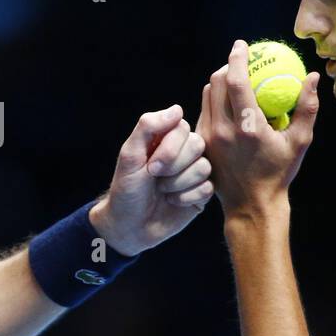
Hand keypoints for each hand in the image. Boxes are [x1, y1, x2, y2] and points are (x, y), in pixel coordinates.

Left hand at [88, 105, 213, 255]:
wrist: (129, 226)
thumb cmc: (126, 189)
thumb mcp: (130, 155)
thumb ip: (148, 127)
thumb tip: (177, 109)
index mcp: (165, 138)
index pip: (182, 127)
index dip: (169, 147)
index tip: (150, 166)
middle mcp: (184, 152)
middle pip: (197, 145)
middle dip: (173, 167)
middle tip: (155, 178)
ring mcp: (194, 172)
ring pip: (204, 167)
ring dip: (178, 184)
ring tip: (162, 191)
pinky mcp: (202, 193)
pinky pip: (208, 188)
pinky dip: (186, 197)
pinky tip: (173, 202)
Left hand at [195, 39, 319, 216]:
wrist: (251, 204)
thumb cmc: (279, 172)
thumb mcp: (300, 142)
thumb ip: (307, 107)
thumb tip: (311, 76)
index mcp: (248, 127)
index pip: (235, 82)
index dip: (236, 58)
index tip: (242, 45)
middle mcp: (223, 130)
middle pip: (216, 83)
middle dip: (226, 66)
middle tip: (240, 62)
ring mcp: (207, 137)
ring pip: (206, 95)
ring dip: (218, 82)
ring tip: (234, 80)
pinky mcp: (200, 143)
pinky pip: (203, 111)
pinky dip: (213, 100)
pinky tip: (227, 102)